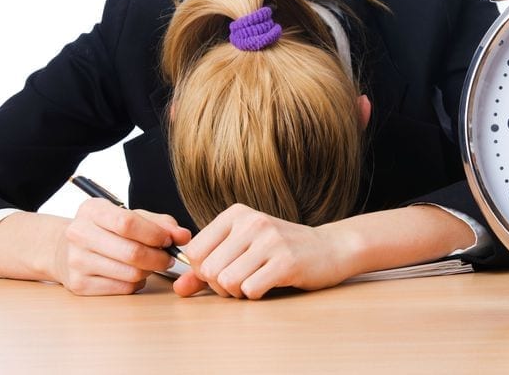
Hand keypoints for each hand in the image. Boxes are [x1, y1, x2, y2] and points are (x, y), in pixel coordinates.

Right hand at [53, 198, 190, 295]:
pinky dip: (137, 283)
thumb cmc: (105, 230)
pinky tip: (133, 274)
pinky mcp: (79, 285)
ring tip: (150, 264)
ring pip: (130, 273)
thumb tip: (183, 236)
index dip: (154, 234)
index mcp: (92, 210)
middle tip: (167, 257)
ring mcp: (77, 262)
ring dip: (149, 271)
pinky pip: (123, 288)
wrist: (64, 249)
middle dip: (159, 257)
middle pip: (132, 252)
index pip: (127, 223)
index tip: (168, 240)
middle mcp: (79, 234)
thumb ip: (160, 223)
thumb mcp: (129, 216)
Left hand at [174, 204, 350, 299]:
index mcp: (235, 214)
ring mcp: (270, 240)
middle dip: (220, 286)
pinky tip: (269, 284)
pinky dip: (255, 294)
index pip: (193, 251)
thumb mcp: (242, 251)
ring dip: (237, 293)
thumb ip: (207, 270)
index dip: (202, 271)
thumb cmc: (280, 251)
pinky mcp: (286, 261)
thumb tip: (179, 289)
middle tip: (241, 282)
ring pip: (227, 281)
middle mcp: (251, 222)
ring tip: (254, 282)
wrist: (329, 249)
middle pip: (207, 269)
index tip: (222, 271)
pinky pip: (250, 289)